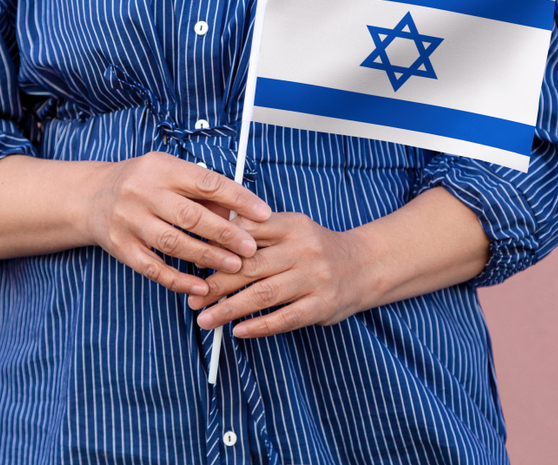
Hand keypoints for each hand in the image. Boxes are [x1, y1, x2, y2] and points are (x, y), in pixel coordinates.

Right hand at [82, 152, 270, 296]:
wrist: (91, 196)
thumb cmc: (142, 183)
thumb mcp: (170, 173)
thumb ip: (203, 191)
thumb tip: (241, 212)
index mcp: (162, 168)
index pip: (206, 182)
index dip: (238, 198)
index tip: (263, 213)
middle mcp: (143, 192)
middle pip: (190, 216)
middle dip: (225, 233)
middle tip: (251, 248)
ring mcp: (129, 220)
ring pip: (173, 243)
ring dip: (207, 257)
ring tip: (235, 266)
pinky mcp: (120, 246)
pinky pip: (153, 267)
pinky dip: (179, 279)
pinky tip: (201, 286)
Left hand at [186, 212, 372, 337]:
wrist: (363, 265)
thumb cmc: (315, 248)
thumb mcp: (291, 228)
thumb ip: (256, 228)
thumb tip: (210, 231)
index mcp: (292, 225)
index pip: (249, 232)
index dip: (219, 247)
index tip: (194, 260)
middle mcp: (304, 249)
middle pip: (251, 266)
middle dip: (217, 283)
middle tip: (194, 297)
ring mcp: (315, 278)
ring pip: (264, 295)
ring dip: (230, 309)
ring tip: (205, 319)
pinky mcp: (322, 305)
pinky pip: (285, 318)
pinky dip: (259, 326)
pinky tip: (238, 331)